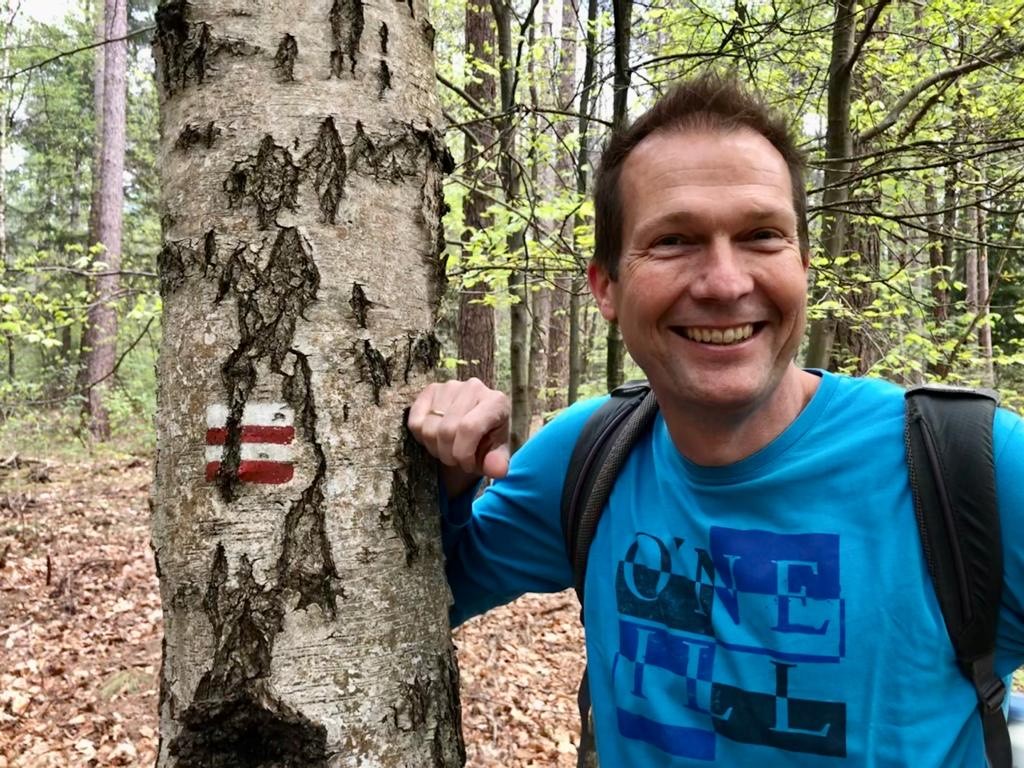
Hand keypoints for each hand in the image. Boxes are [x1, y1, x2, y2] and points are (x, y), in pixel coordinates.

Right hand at [408, 378, 510, 496]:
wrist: (476, 426)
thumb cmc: (487, 441)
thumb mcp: (497, 455)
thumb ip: (498, 463)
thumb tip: (496, 470)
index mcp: (496, 402)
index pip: (469, 428)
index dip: (463, 453)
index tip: (467, 465)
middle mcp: (473, 387)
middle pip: (446, 430)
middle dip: (448, 455)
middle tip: (456, 460)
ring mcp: (450, 386)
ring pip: (428, 428)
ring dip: (435, 448)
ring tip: (448, 448)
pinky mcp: (430, 389)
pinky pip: (415, 422)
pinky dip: (422, 437)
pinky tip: (436, 438)